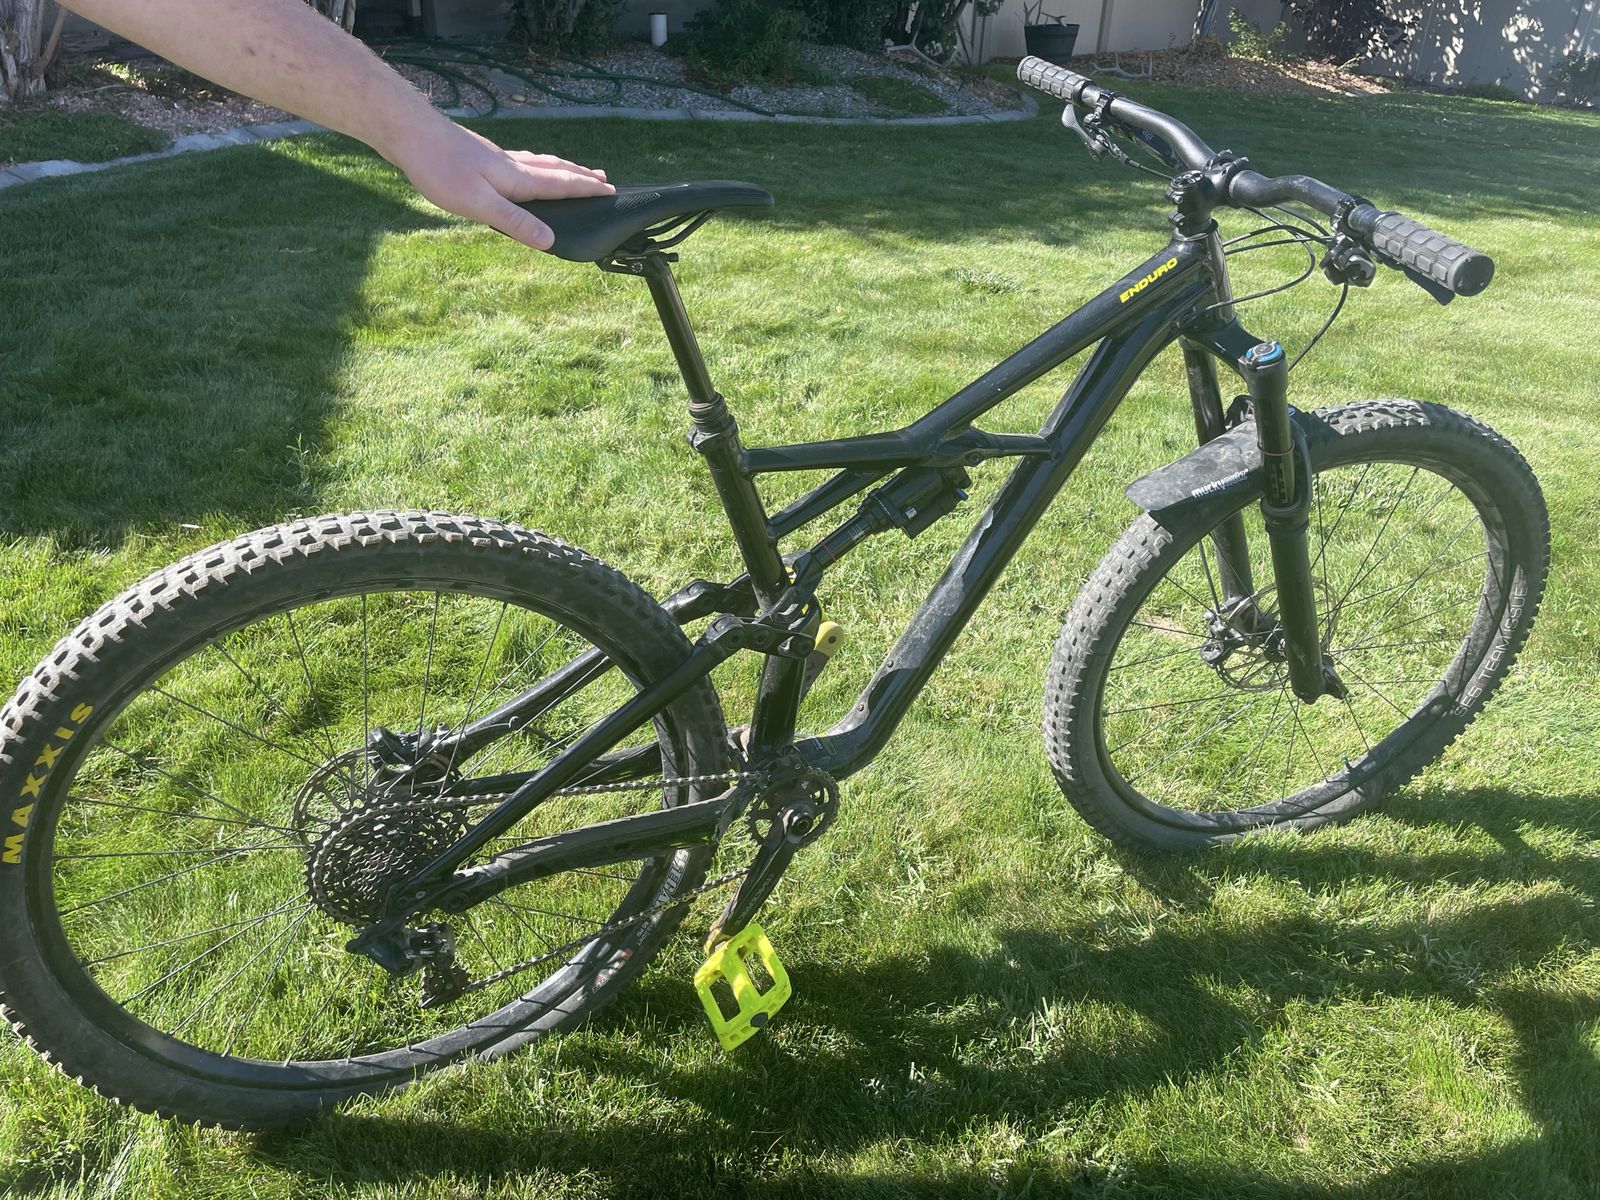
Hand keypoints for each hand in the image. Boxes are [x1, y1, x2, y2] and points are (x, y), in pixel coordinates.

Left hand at [389, 122, 614, 250]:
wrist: (408, 132)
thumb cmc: (440, 169)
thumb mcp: (479, 204)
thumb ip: (515, 222)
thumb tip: (550, 241)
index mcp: (516, 179)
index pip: (561, 184)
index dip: (586, 189)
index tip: (611, 191)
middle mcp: (511, 164)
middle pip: (554, 168)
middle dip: (579, 175)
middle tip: (602, 178)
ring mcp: (494, 157)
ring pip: (537, 162)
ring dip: (559, 168)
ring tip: (572, 171)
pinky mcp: (479, 155)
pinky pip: (519, 162)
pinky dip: (535, 166)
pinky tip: (522, 168)